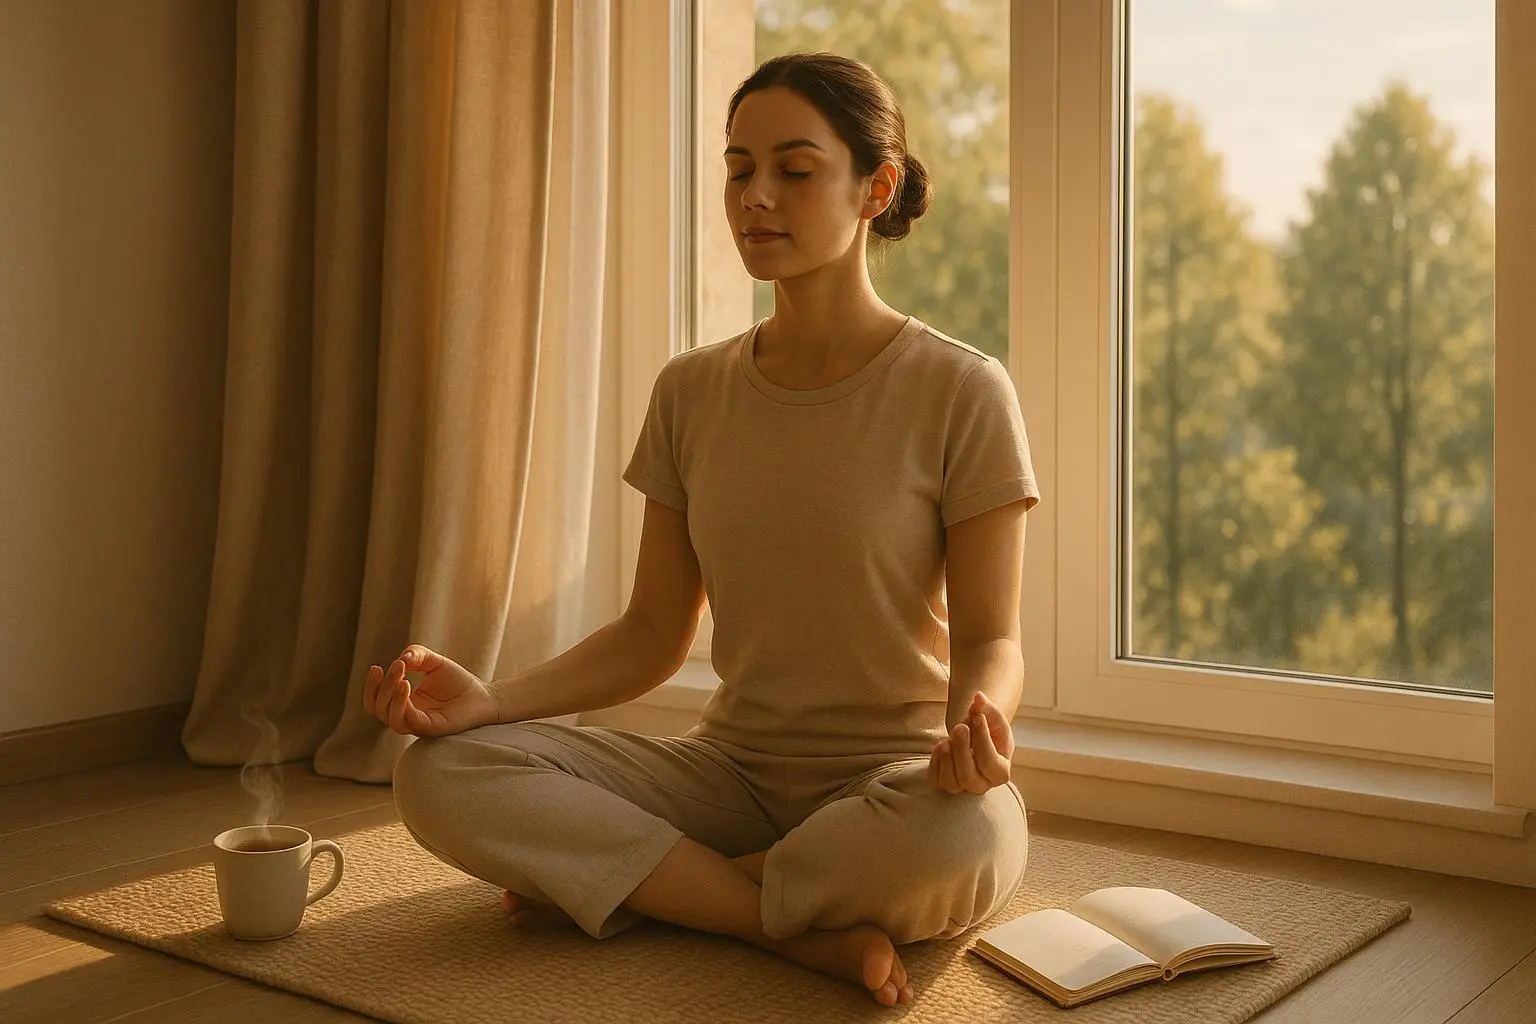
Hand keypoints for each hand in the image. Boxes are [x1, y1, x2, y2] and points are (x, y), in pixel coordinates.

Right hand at [363, 645, 497, 737]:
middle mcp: (407, 716)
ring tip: (402, 677)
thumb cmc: (457, 681)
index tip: (376, 667)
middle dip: (381, 687)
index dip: (371, 687)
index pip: (375, 702)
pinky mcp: (431, 728)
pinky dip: (403, 704)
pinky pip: (409, 722)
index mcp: (403, 704)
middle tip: (397, 666)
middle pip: (378, 709)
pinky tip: (407, 685)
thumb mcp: (433, 662)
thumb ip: (416, 655)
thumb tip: (400, 659)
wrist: (483, 695)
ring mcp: (418, 724)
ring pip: (390, 718)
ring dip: (390, 696)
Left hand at [929, 691, 1014, 795]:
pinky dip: (936, 760)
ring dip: (947, 756)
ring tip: (949, 737)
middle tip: (959, 726)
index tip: (977, 717)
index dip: (982, 739)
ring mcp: (962, 786)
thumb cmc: (990, 731)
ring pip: (951, 782)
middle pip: (968, 777)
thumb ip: (987, 708)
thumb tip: (978, 697)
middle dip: (961, 749)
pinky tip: (942, 745)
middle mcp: (982, 784)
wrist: (977, 738)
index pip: (990, 762)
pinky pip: (936, 778)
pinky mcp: (945, 782)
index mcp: (1000, 771)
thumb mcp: (993, 719)